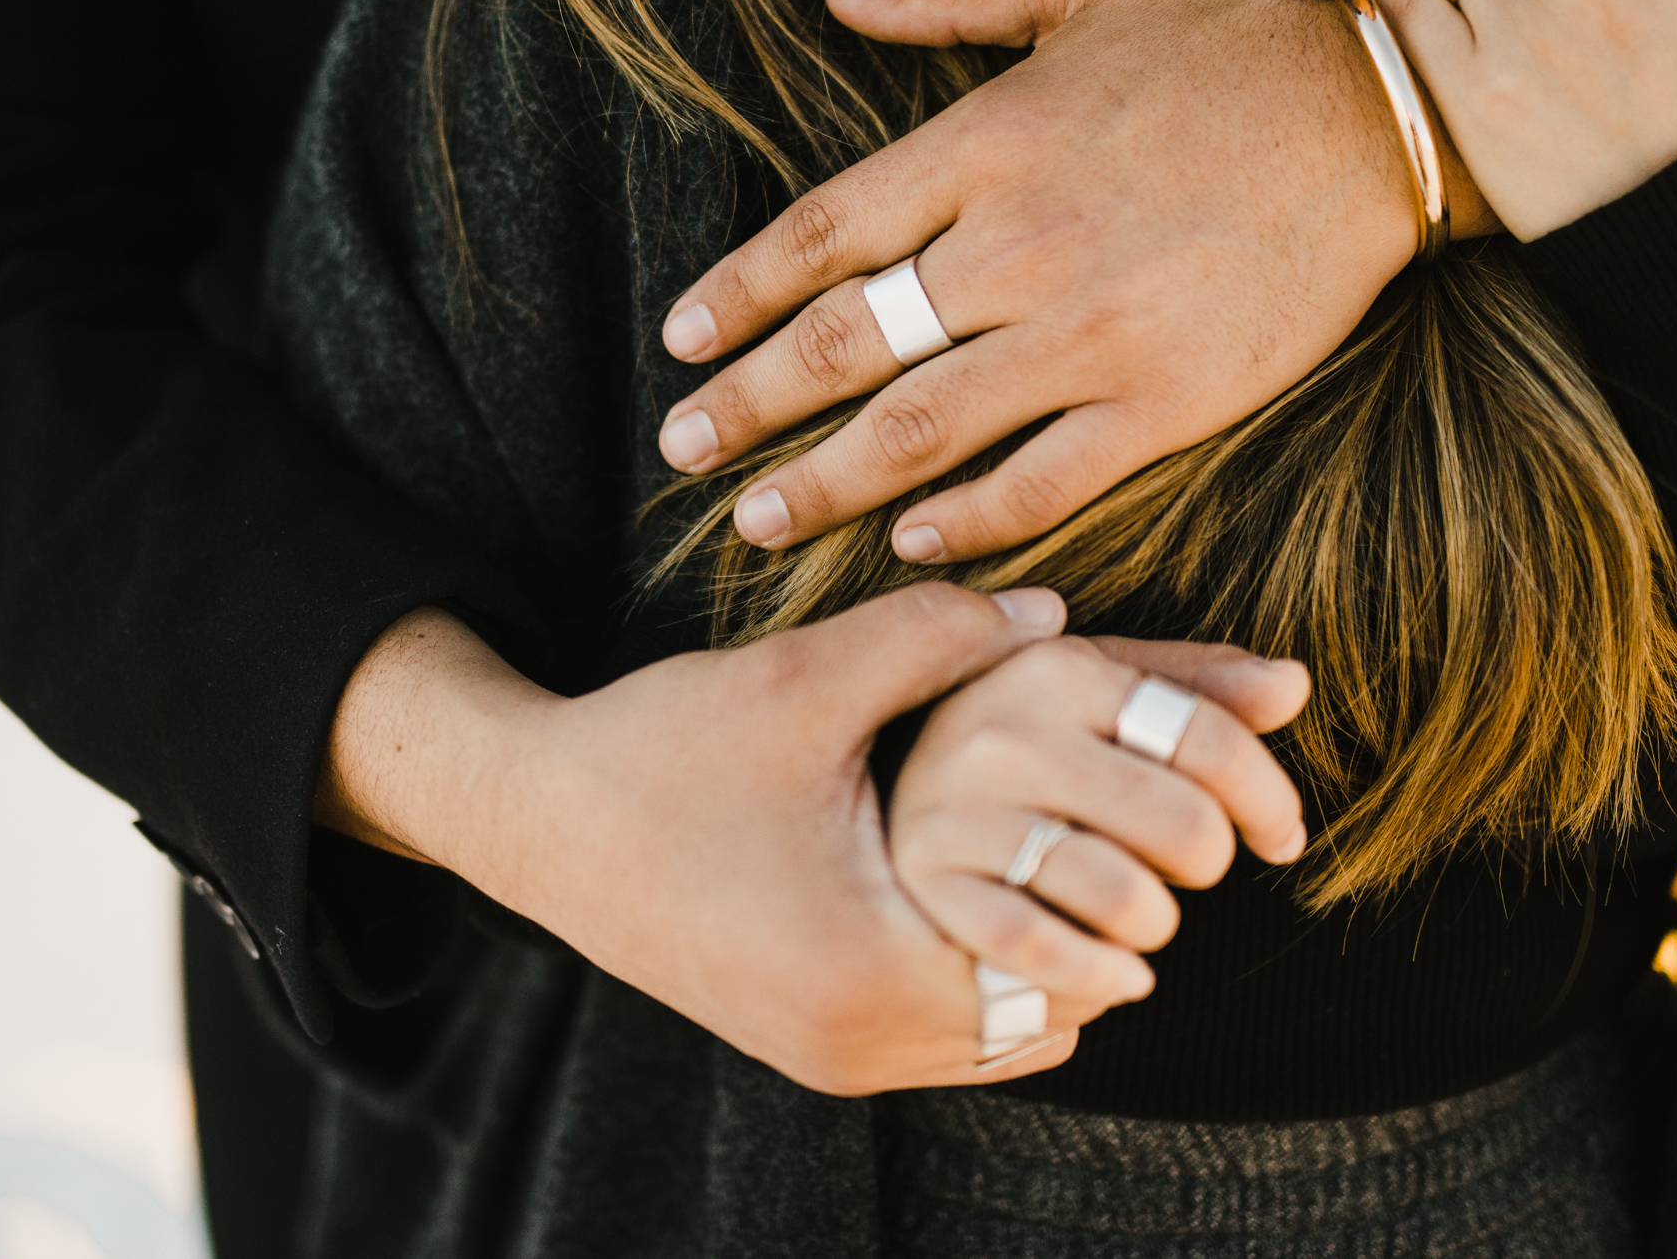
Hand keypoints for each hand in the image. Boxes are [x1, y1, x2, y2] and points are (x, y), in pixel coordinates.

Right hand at [316, 585, 1307, 1094]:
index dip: (1124, 877)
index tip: (1148, 807)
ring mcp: (828, 1060)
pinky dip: (985, 972)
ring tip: (1065, 849)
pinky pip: (946, 1039)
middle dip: (1100, 922)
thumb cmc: (661, 748)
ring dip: (1045, 952)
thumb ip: (941, 638)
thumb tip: (1061, 616)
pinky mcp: (807, 1049)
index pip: (1074, 960)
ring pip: (1005, 1036)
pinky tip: (983, 882)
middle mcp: (855, 1047)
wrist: (529, 815)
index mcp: (870, 969)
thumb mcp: (805, 680)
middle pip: (1054, 1014)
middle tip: (1127, 828)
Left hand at [654, 0, 1496, 563]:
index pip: (823, 235)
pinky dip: (967, 521)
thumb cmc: (1226, 41)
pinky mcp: (1164, 403)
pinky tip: (909, 542)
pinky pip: (1041, 482)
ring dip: (828, 483)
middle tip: (682, 449)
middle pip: (848, 345)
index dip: (738, 294)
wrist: (1381, 118)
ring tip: (756, 519)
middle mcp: (1021, 246)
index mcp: (988, 143)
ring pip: (924, 429)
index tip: (682, 340)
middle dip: (750, 406)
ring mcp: (1092, 334)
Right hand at [888, 635, 1307, 1030]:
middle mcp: (1000, 733)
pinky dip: (1102, 976)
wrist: (838, 797)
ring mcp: (955, 816)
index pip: (1207, 737)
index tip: (1281, 836)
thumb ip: (1189, 684)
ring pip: (1126, 898)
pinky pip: (1048, 956)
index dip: (1269, 796)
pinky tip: (1116, 972)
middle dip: (1206, 862)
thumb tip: (1295, 685)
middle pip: (1185, 825)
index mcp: (1052, 668)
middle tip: (1179, 870)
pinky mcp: (926, 894)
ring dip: (1155, 925)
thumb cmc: (998, 744)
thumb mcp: (1081, 691)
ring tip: (1138, 916)